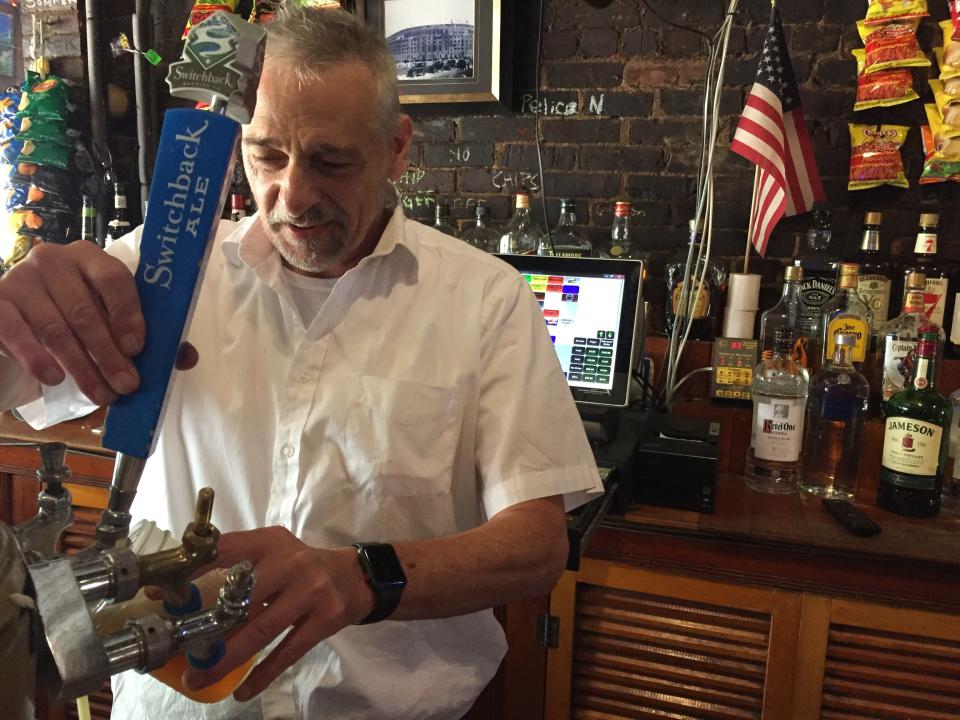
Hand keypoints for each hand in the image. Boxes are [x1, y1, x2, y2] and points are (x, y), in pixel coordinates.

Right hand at [0, 242, 143, 404]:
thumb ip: (147, 333)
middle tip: (126, 385)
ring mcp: (21, 279)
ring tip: (101, 395)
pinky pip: (16, 332)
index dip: (128, 314)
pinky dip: (37, 359)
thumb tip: (185, 357)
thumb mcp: (111, 316)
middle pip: (85, 311)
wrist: (19, 313)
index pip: (113, 278)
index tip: (137, 348)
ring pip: (55, 329)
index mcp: (90, 258)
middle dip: (108, 354)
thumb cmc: (76, 313)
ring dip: (81, 367)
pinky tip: (54, 379)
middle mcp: (53, 260)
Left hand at [182, 527, 374, 700]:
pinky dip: (263, 674)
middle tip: (182, 650)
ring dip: (227, 658)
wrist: (355, 577)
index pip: (227, 550)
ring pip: (261, 630)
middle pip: (243, 597)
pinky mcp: (325, 619)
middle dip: (208, 628)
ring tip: (200, 678)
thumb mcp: (275, 553)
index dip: (193, 571)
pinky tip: (243, 690)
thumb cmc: (303, 568)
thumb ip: (240, 566)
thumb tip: (185, 594)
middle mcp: (292, 562)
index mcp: (272, 542)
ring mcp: (311, 591)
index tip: (164, 593)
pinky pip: (288, 652)